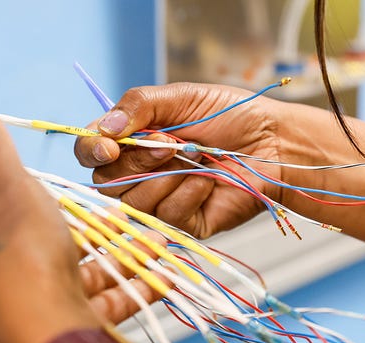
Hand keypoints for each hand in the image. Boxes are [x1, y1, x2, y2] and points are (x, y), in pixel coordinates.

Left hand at [0, 113, 166, 342]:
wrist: (49, 332)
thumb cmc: (28, 257)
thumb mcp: (15, 193)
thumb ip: (1, 157)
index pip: (29, 214)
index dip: (65, 203)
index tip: (100, 194)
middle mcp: (19, 275)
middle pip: (71, 245)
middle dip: (111, 231)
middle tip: (144, 216)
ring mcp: (50, 304)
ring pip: (97, 274)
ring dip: (132, 257)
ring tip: (163, 242)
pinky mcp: (78, 327)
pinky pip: (112, 301)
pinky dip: (139, 287)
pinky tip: (165, 275)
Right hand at [74, 83, 285, 238]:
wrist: (273, 142)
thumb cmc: (230, 115)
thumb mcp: (181, 97)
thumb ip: (139, 106)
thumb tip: (103, 128)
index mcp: (132, 141)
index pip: (91, 152)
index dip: (92, 151)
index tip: (110, 147)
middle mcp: (140, 173)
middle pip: (107, 183)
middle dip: (137, 162)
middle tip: (170, 144)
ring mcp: (160, 200)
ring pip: (134, 203)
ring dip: (166, 177)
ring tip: (198, 158)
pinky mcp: (184, 223)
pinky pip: (168, 215)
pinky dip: (189, 192)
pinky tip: (210, 180)